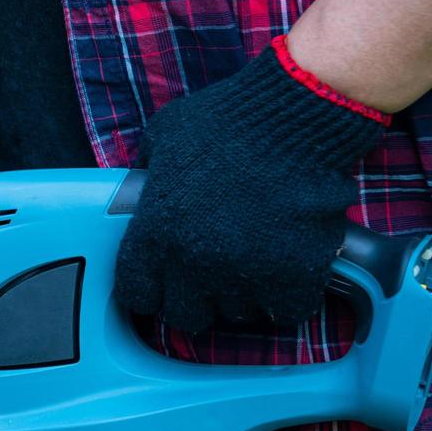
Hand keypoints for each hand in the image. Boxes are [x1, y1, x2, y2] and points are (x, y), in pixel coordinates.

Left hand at [113, 39, 387, 332]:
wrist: (293, 114)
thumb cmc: (225, 119)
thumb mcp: (162, 139)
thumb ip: (148, 173)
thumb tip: (140, 184)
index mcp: (153, 236)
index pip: (137, 295)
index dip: (152, 290)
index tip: (165, 283)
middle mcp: (192, 264)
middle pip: (187, 316)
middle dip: (198, 300)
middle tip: (215, 276)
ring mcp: (244, 274)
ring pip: (238, 313)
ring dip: (245, 293)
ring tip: (256, 262)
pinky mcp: (293, 275)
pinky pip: (288, 310)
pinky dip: (292, 296)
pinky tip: (291, 270)